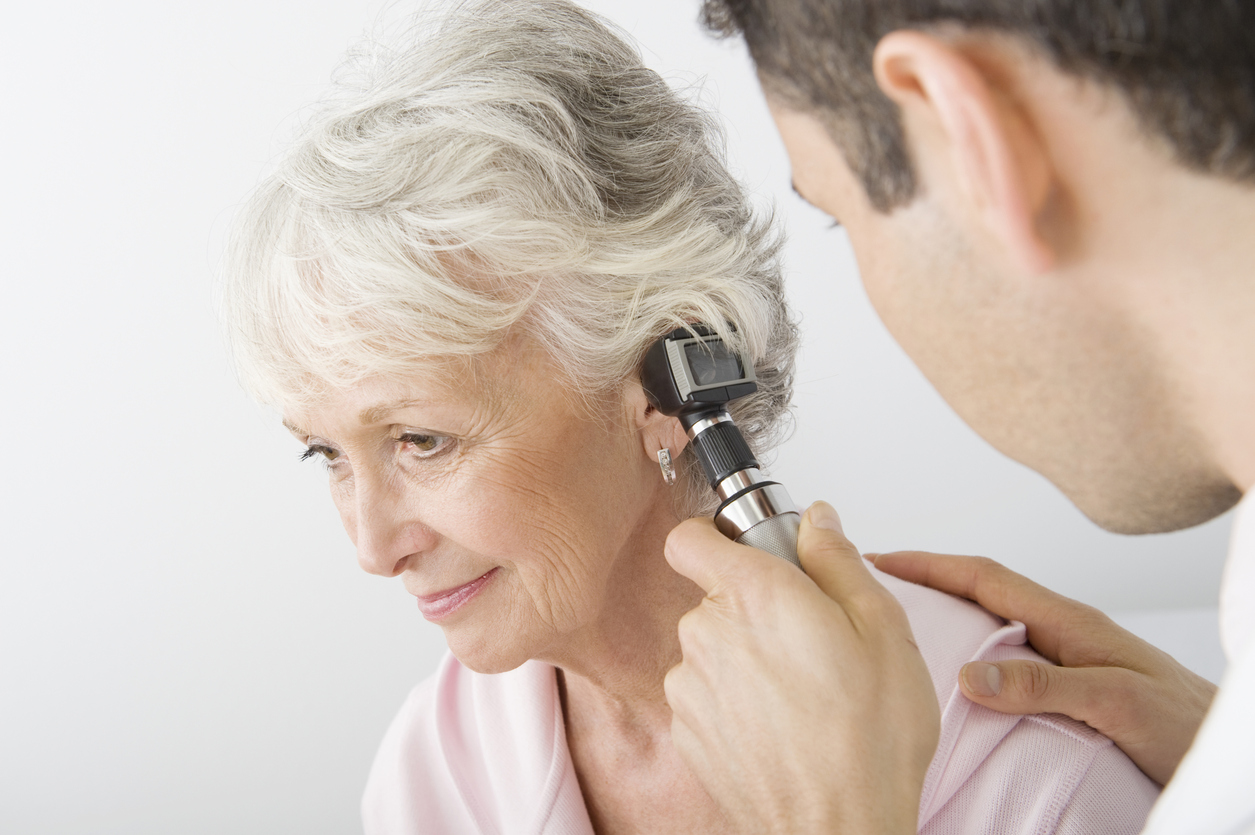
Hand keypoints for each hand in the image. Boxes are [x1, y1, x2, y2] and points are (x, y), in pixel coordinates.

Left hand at [663, 502, 939, 834]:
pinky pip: (704, 693)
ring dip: (744, 656)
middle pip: (713, 595)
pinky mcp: (686, 730)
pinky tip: (780, 723)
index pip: (689, 538)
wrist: (838, 829)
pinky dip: (733, 699)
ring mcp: (690, 686)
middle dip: (753, 606)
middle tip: (809, 636)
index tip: (747, 550)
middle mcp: (708, 634)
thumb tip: (817, 522)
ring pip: (710, 647)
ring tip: (801, 690)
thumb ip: (839, 561)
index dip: (714, 537)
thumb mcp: (883, 629)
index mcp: (755, 595)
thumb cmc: (868, 740)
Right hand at [871, 551, 1216, 784]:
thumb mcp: (1116, 700)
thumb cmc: (1186, 724)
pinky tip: (949, 681)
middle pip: (980, 595)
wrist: (1227, 755)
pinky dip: (966, 659)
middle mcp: (1061, 634)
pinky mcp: (1067, 690)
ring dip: (943, 621)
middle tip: (874, 589)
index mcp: (1069, 622)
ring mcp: (1064, 660)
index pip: (985, 578)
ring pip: (989, 629)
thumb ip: (1045, 683)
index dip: (929, 565)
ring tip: (899, 630)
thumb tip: (969, 673)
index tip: (880, 559)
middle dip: (925, 584)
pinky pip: (1003, 664)